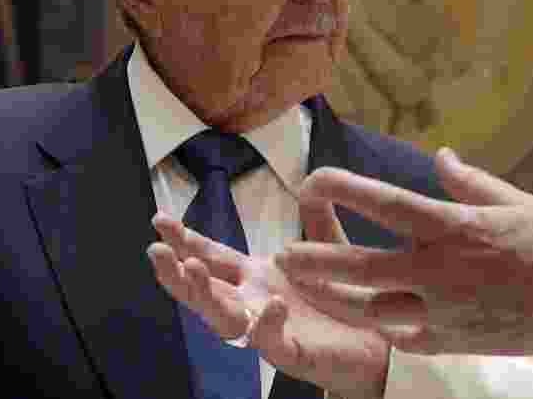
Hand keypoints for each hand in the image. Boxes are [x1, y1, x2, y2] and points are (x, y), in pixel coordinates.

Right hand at [147, 202, 390, 398]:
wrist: (376, 343)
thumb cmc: (342, 299)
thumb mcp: (328, 249)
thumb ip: (315, 219)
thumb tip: (310, 181)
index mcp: (257, 277)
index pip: (213, 256)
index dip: (186, 240)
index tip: (159, 221)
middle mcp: (254, 302)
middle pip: (205, 289)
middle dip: (177, 270)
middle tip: (156, 250)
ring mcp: (268, 329)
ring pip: (224, 318)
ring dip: (205, 295)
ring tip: (192, 268)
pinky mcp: (292, 352)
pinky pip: (272, 342)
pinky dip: (267, 324)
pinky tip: (270, 305)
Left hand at [276, 148, 532, 364]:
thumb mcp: (515, 200)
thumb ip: (469, 182)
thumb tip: (441, 157)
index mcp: (456, 227)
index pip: (385, 204)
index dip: (343, 188)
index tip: (313, 178)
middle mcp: (443, 270)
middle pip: (362, 267)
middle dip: (315, 261)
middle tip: (281, 255)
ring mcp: (445, 311)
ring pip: (372, 310)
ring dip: (333, 299)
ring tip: (304, 289)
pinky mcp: (453, 341)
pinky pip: (403, 335)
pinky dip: (380, 323)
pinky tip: (365, 314)